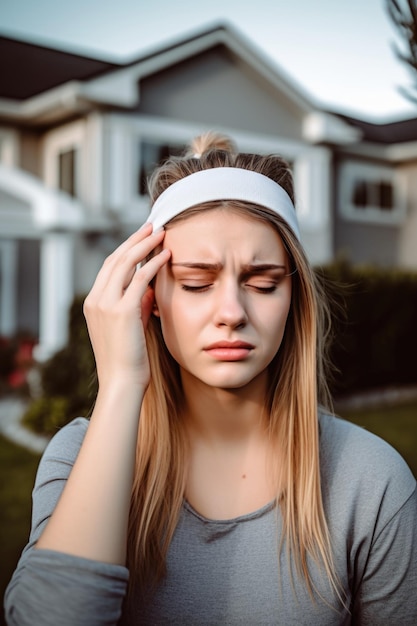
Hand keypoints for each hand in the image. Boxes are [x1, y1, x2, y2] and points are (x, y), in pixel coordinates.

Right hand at [83, 224, 169, 390]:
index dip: (127, 249)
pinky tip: (166, 255)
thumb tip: (151, 287)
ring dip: (144, 245)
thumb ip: (138, 305)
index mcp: (94, 303)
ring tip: (161, 232)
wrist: (121, 383)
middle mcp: (96, 300)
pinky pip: (139, 279)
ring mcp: (106, 305)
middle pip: (115, 259)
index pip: (110, 267)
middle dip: (135, 239)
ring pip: (125, 263)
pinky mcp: (122, 311)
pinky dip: (153, 264)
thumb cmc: (129, 360)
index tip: (142, 237)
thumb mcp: (131, 327)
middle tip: (153, 225)